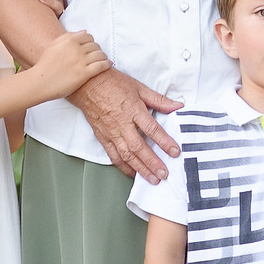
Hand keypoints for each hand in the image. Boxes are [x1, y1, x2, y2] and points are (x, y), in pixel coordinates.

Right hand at [30, 30, 111, 100]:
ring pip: (100, 54)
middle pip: (95, 45)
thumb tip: (84, 32)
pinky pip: (101, 66)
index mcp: (69, 40)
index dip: (91, 42)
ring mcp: (81, 61)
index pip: (88, 36)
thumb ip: (68, 36)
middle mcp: (76, 49)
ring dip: (103, 57)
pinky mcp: (84, 74)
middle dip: (97, 50)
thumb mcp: (53, 45)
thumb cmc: (45, 65)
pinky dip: (106, 64)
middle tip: (96, 55)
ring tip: (103, 60)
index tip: (91, 47)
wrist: (40, 82)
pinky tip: (108, 65)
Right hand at [69, 68, 183, 181]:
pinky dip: (123, 167)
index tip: (174, 152)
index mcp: (133, 110)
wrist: (87, 85)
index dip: (164, 142)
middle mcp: (122, 124)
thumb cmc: (112, 84)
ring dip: (140, 169)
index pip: (152, 129)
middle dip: (152, 162)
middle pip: (139, 147)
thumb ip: (159, 100)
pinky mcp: (103, 137)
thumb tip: (177, 106)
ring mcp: (111, 132)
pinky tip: (132, 173)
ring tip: (152, 178)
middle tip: (164, 173)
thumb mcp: (139, 88)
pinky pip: (113, 155)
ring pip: (126, 155)